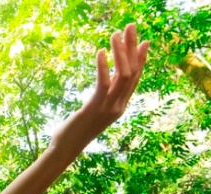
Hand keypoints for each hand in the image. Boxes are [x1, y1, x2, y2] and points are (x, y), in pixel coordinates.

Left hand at [55, 24, 148, 146]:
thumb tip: (107, 82)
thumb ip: (103, 96)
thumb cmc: (76, 128)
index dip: (141, 59)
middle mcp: (119, 106)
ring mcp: (108, 108)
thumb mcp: (94, 109)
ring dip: (120, 52)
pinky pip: (103, 83)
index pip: (136, 79)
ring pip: (123, 75)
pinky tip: (100, 52)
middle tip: (131, 27)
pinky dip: (103, 66)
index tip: (144, 41)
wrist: (66, 148)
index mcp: (120, 106)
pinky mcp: (95, 107)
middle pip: (132, 72)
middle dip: (132, 48)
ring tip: (115, 34)